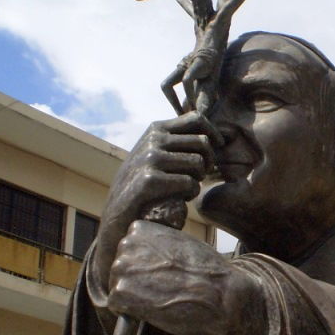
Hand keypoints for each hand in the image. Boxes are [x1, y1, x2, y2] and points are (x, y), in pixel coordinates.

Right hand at [92, 112, 220, 286]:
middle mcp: (153, 140)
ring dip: (198, 179)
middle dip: (209, 161)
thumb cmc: (141, 185)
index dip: (214, 134)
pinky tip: (181, 199)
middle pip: (203, 142)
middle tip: (200, 176)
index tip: (218, 148)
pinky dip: (190, 193)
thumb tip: (210, 134)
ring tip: (186, 188)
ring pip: (198, 163)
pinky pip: (190, 183)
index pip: (197, 119)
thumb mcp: (155, 154)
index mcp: (156, 129)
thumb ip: (175, 141)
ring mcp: (150, 158)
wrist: (116, 216)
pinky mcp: (149, 180)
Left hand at [107, 221, 266, 334]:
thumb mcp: (182, 243)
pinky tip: (153, 309)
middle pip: (121, 268)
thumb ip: (158, 245)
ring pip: (117, 285)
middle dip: (136, 280)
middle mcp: (126, 244)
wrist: (219, 295)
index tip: (161, 273)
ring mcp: (121, 267)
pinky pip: (117, 304)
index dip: (144, 266)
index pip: (128, 250)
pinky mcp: (121, 292)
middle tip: (163, 288)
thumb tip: (147, 257)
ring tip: (161, 298)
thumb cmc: (207, 272)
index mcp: (140, 229)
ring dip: (134, 296)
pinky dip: (131, 311)